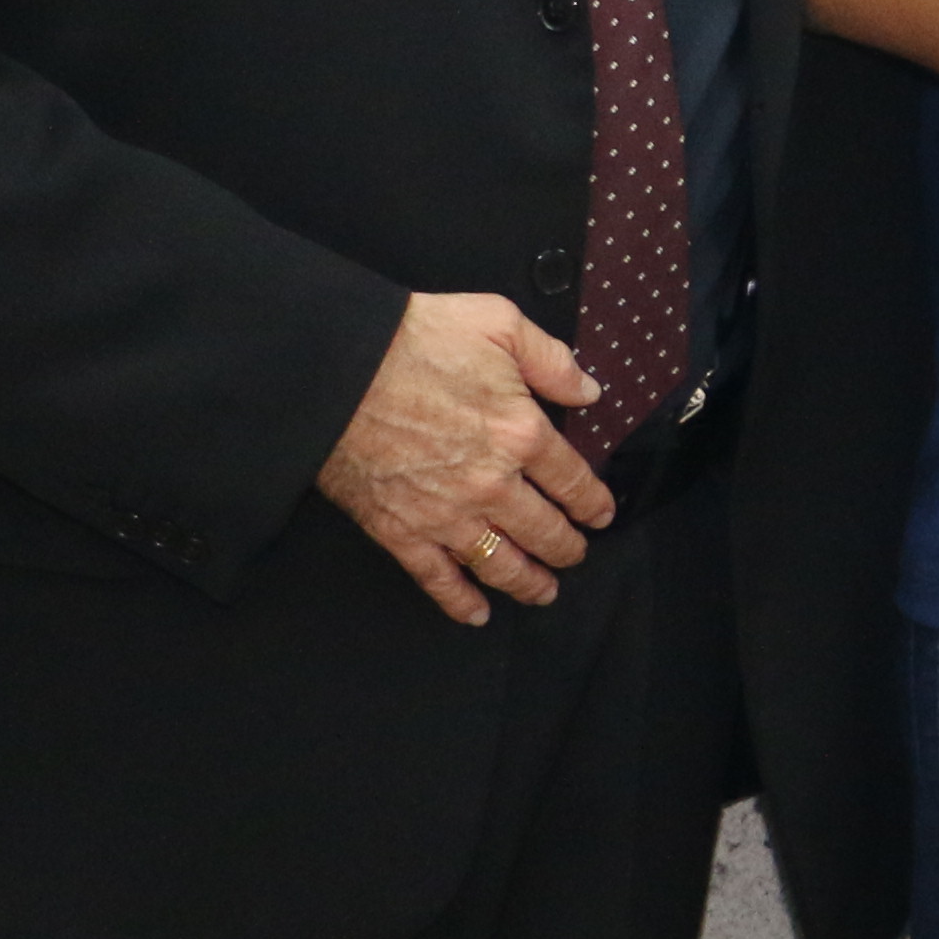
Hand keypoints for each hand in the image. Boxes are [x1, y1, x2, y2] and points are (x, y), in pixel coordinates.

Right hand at [319, 292, 613, 625]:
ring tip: (545, 592)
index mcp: (522, 433)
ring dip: (527, 583)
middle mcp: (492, 484)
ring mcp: (446, 514)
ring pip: (499, 563)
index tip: (600, 515)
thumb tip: (589, 391)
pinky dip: (459, 602)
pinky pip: (437, 579)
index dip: (592, 502)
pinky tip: (477, 614)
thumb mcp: (500, 324)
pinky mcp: (401, 531)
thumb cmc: (416, 338)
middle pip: (543, 530)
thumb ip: (552, 360)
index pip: (572, 481)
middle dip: (566, 548)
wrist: (337, 369)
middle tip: (575, 555)